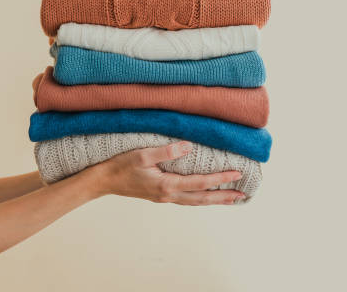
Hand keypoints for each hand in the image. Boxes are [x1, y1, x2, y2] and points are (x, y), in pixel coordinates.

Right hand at [92, 141, 244, 204]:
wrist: (103, 181)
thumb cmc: (121, 166)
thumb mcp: (142, 154)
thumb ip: (166, 151)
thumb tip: (188, 146)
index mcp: (166, 185)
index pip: (200, 182)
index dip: (220, 178)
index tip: (236, 174)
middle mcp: (169, 195)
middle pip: (202, 198)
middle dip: (223, 196)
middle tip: (243, 194)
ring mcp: (165, 198)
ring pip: (196, 201)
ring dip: (214, 200)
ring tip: (231, 198)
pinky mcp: (162, 196)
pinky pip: (187, 199)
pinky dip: (201, 198)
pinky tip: (207, 195)